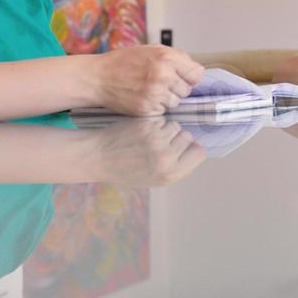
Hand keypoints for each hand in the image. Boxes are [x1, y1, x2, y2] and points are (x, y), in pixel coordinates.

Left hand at [89, 118, 206, 185]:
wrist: (97, 157)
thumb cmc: (124, 169)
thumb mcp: (153, 178)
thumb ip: (175, 167)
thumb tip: (194, 150)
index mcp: (171, 175)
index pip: (199, 153)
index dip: (190, 148)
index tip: (179, 147)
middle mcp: (167, 159)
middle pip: (188, 137)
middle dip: (177, 136)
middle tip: (158, 142)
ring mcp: (157, 141)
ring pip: (175, 125)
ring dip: (165, 127)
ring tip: (148, 136)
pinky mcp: (148, 126)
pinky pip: (162, 119)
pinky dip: (154, 121)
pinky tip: (140, 130)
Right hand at [93, 45, 204, 115]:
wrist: (98, 78)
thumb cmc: (123, 62)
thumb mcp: (150, 50)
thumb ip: (175, 56)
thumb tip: (196, 70)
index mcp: (166, 57)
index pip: (197, 73)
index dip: (189, 76)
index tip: (182, 77)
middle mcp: (163, 75)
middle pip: (187, 90)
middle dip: (177, 88)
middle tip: (160, 83)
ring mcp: (155, 93)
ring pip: (176, 102)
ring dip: (166, 99)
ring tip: (149, 90)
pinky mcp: (147, 108)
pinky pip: (163, 111)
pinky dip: (156, 107)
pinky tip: (143, 98)